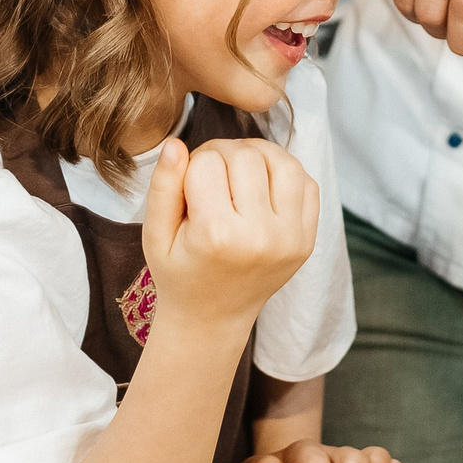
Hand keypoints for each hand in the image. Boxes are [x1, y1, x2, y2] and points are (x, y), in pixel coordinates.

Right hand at [142, 137, 318, 334]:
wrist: (212, 317)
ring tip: (240, 171)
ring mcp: (289, 239)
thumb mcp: (154, 234)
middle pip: (246, 155)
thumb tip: (175, 145)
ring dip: (259, 156)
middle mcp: (259, 237)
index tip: (188, 181)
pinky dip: (285, 174)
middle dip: (224, 154)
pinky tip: (263, 186)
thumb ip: (162, 187)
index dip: (193, 162)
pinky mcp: (306, 241)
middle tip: (211, 175)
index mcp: (216, 235)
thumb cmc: (179, 272)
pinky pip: (307, 184)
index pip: (207, 161)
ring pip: (284, 162)